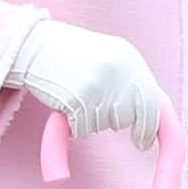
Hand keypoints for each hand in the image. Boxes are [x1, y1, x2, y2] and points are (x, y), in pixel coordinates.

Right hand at [17, 18, 167, 149]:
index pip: (151, 102)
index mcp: (129, 57)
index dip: (148, 127)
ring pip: (104, 124)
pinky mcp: (77, 98)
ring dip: (92, 120)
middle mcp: (118, 70)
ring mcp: (98, 83)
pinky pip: (83, 128)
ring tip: (78, 94)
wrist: (35, 46)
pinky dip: (75, 124)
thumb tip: (152, 117)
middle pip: (128, 117)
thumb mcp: (109, 58)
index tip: (142, 142)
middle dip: (116, 121)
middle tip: (97, 108)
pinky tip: (66, 102)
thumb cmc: (73, 56)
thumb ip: (130, 81)